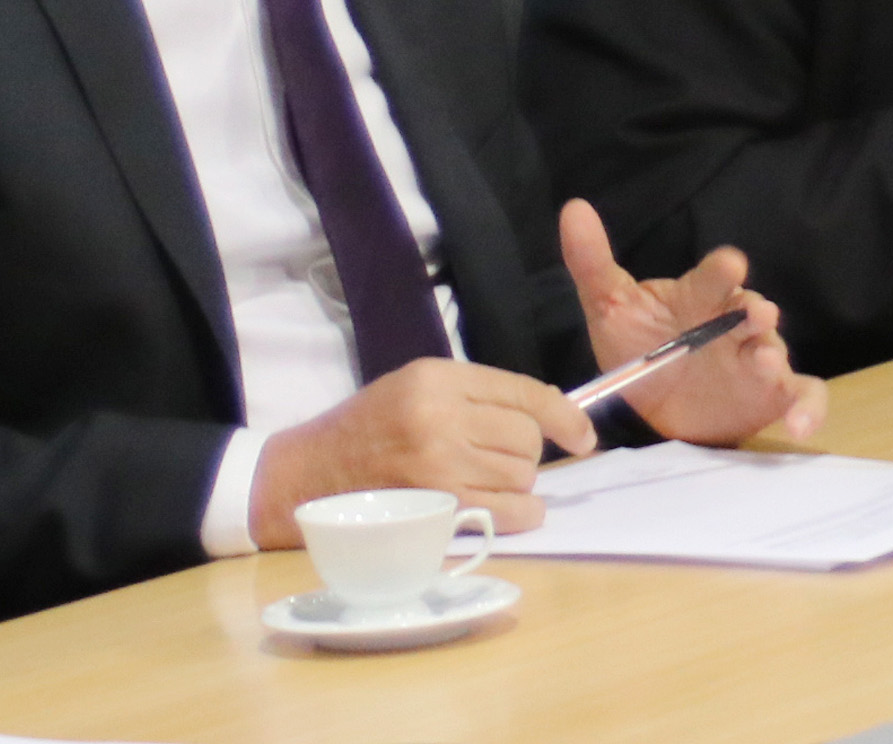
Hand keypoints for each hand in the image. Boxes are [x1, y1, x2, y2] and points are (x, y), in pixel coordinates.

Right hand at [249, 356, 593, 543]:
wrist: (310, 476)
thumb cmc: (366, 429)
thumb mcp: (414, 386)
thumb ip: (474, 394)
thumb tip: (547, 410)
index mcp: (436, 379)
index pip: (523, 392)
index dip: (564, 415)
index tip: (583, 435)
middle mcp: (441, 418)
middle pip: (528, 438)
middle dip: (524, 452)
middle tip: (495, 457)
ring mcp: (440, 468)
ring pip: (524, 475)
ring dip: (518, 483)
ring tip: (483, 481)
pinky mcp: (439, 510)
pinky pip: (512, 513)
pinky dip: (522, 514)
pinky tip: (506, 509)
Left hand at [558, 199, 825, 446]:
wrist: (653, 407)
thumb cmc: (639, 346)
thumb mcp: (610, 308)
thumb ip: (592, 262)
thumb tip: (573, 209)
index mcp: (700, 298)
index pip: (713, 278)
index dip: (722, 270)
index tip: (729, 264)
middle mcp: (735, 325)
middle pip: (751, 311)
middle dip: (755, 310)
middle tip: (755, 312)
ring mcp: (758, 359)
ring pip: (775, 352)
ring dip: (772, 355)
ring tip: (763, 361)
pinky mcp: (774, 396)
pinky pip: (802, 398)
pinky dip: (808, 410)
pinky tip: (799, 426)